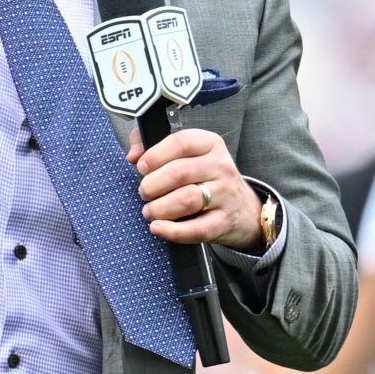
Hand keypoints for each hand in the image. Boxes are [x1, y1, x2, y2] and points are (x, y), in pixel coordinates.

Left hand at [127, 126, 266, 251]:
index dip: (155, 155)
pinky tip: (157, 227)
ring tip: (149, 210)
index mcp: (210, 144)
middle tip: (144, 192)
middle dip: (152, 185)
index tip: (141, 167)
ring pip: (187, 200)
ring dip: (159, 208)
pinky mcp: (224, 221)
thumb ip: (152, 144)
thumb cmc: (203, 176)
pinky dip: (172, 231)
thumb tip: (133, 155)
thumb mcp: (186, 153)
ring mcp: (225, 194)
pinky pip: (197, 229)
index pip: (181, 142)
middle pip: (179, 173)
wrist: (241, 208)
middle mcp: (221, 166)